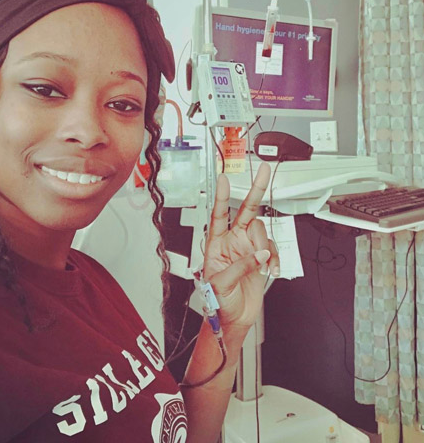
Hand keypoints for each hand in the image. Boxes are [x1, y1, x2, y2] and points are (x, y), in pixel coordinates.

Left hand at [203, 162, 278, 329]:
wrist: (233, 318)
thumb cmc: (218, 301)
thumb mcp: (221, 283)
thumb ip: (241, 265)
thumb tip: (258, 254)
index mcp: (216, 244)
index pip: (219, 215)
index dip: (222, 197)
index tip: (224, 179)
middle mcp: (233, 242)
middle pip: (246, 211)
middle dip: (255, 190)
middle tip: (262, 172)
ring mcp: (248, 249)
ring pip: (263, 232)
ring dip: (267, 247)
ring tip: (263, 265)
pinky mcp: (261, 258)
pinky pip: (272, 250)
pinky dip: (274, 259)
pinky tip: (270, 270)